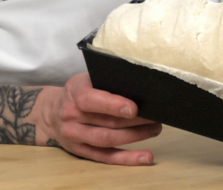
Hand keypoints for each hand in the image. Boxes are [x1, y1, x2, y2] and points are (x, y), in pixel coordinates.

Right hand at [38, 73, 161, 164]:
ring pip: (107, 140)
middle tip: (157, 116)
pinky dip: (128, 158)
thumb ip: (108, 81)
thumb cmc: (80, 91)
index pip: (90, 100)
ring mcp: (75, 136)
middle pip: (106, 122)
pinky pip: (106, 157)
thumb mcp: (87, 79)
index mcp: (74, 92)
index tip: (133, 108)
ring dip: (135, 136)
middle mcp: (71, 116)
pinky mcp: (81, 151)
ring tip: (155, 129)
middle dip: (135, 121)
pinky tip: (146, 157)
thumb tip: (141, 85)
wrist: (50, 112)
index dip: (113, 105)